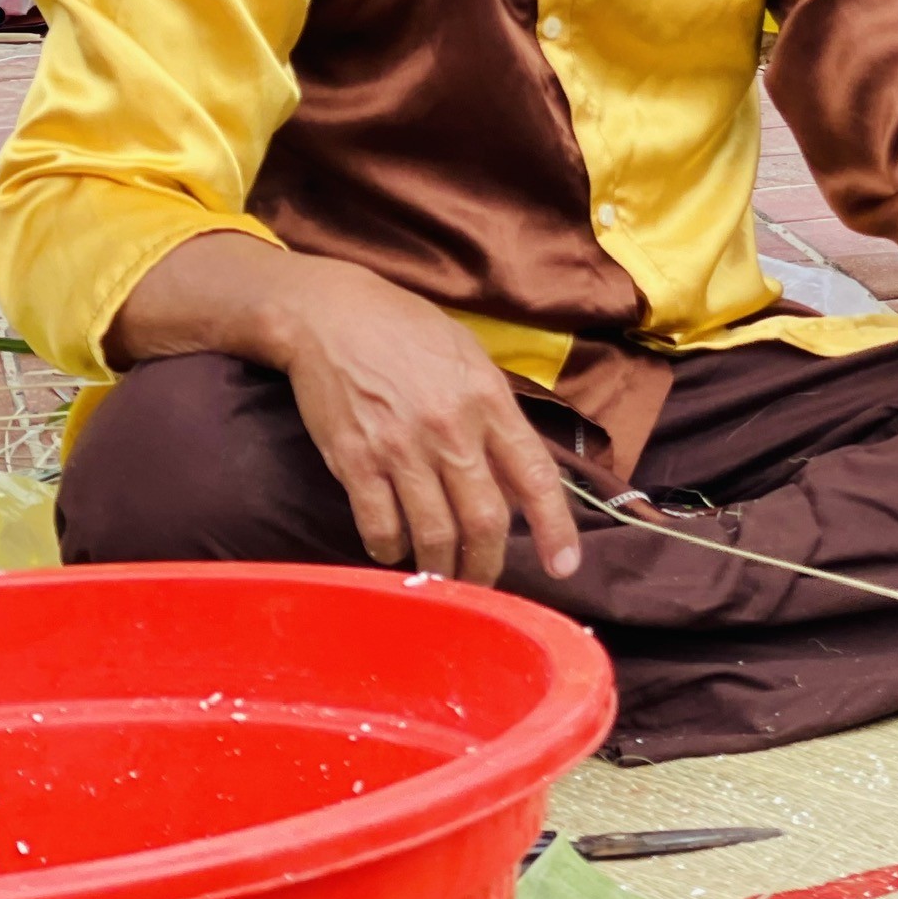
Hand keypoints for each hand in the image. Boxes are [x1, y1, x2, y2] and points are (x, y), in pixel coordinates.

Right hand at [108, 233, 583, 586]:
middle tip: (483, 582)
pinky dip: (389, 549)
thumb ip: (497, 419)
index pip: (537, 476)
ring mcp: (402, 448)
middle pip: (485, 519)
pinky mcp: (355, 460)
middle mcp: (451, 430)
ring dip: (441, 567)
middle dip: (488, 564)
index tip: (565, 566)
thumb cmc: (408, 334)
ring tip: (441, 577)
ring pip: (434, 532)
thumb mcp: (471, 361)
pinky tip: (392, 551)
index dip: (555, 528)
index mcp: (490, 402)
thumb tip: (518, 480)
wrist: (332, 315)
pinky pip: (379, 525)